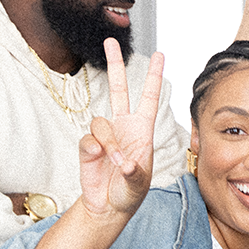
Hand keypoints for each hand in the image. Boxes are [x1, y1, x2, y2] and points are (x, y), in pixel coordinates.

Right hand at [78, 40, 164, 221]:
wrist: (108, 207)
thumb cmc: (129, 194)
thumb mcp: (139, 186)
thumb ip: (135, 174)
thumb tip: (128, 163)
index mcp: (143, 130)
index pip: (149, 98)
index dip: (153, 77)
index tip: (160, 54)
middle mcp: (123, 127)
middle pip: (118, 89)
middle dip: (115, 65)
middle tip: (109, 41)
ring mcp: (105, 135)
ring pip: (101, 122)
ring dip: (110, 143)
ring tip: (117, 162)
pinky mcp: (88, 146)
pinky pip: (89, 139)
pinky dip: (97, 151)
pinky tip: (101, 162)